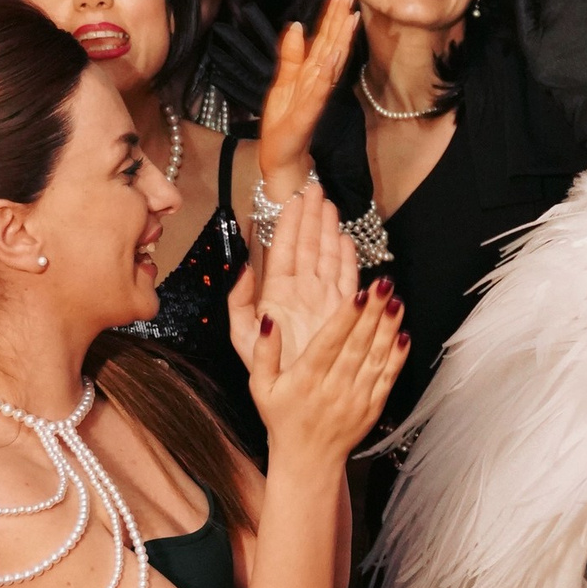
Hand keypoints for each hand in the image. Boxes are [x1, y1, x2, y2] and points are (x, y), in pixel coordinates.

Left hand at [229, 186, 357, 370]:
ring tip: (330, 206)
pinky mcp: (342, 310)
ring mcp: (323, 298)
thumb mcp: (244, 339)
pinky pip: (346, 278)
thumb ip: (240, 304)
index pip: (282, 249)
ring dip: (328, 231)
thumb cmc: (270, 371)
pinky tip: (345, 239)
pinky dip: (347, 258)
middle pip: (306, 246)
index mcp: (276, 293)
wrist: (298, 398)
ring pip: (326, 256)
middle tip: (315, 189)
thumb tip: (244, 269)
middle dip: (310, 217)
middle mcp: (301, 291)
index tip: (293, 198)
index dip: (288, 223)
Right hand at [248, 265, 406, 462]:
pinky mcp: (372, 408)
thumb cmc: (282, 419)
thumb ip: (264, 353)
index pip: (328, 343)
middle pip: (356, 344)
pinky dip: (397, 356)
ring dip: (388, 328)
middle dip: (372, 312)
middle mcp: (333, 388)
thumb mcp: (260, 387)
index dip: (345, 318)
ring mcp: (356, 399)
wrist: (308, 460)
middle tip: (384, 284)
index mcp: (306, 380)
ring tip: (396, 301)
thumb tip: (269, 321)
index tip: (358, 294)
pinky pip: (387, 378)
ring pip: (375, 358)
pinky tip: (403, 334)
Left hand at [258, 0, 358, 192]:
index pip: (324, 39)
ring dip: (340, 41)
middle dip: (340, 21)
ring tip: (350, 18)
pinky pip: (319, 91)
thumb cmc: (283, 121)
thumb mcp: (282, 81)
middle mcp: (318, 81)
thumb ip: (291, 55)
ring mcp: (315, 96)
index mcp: (311, 72)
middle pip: (331, 45)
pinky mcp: (308, 112)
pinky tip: (331, 59)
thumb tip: (295, 25)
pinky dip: (325, 75)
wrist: (280, 154)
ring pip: (331, 63)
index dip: (331, 17)